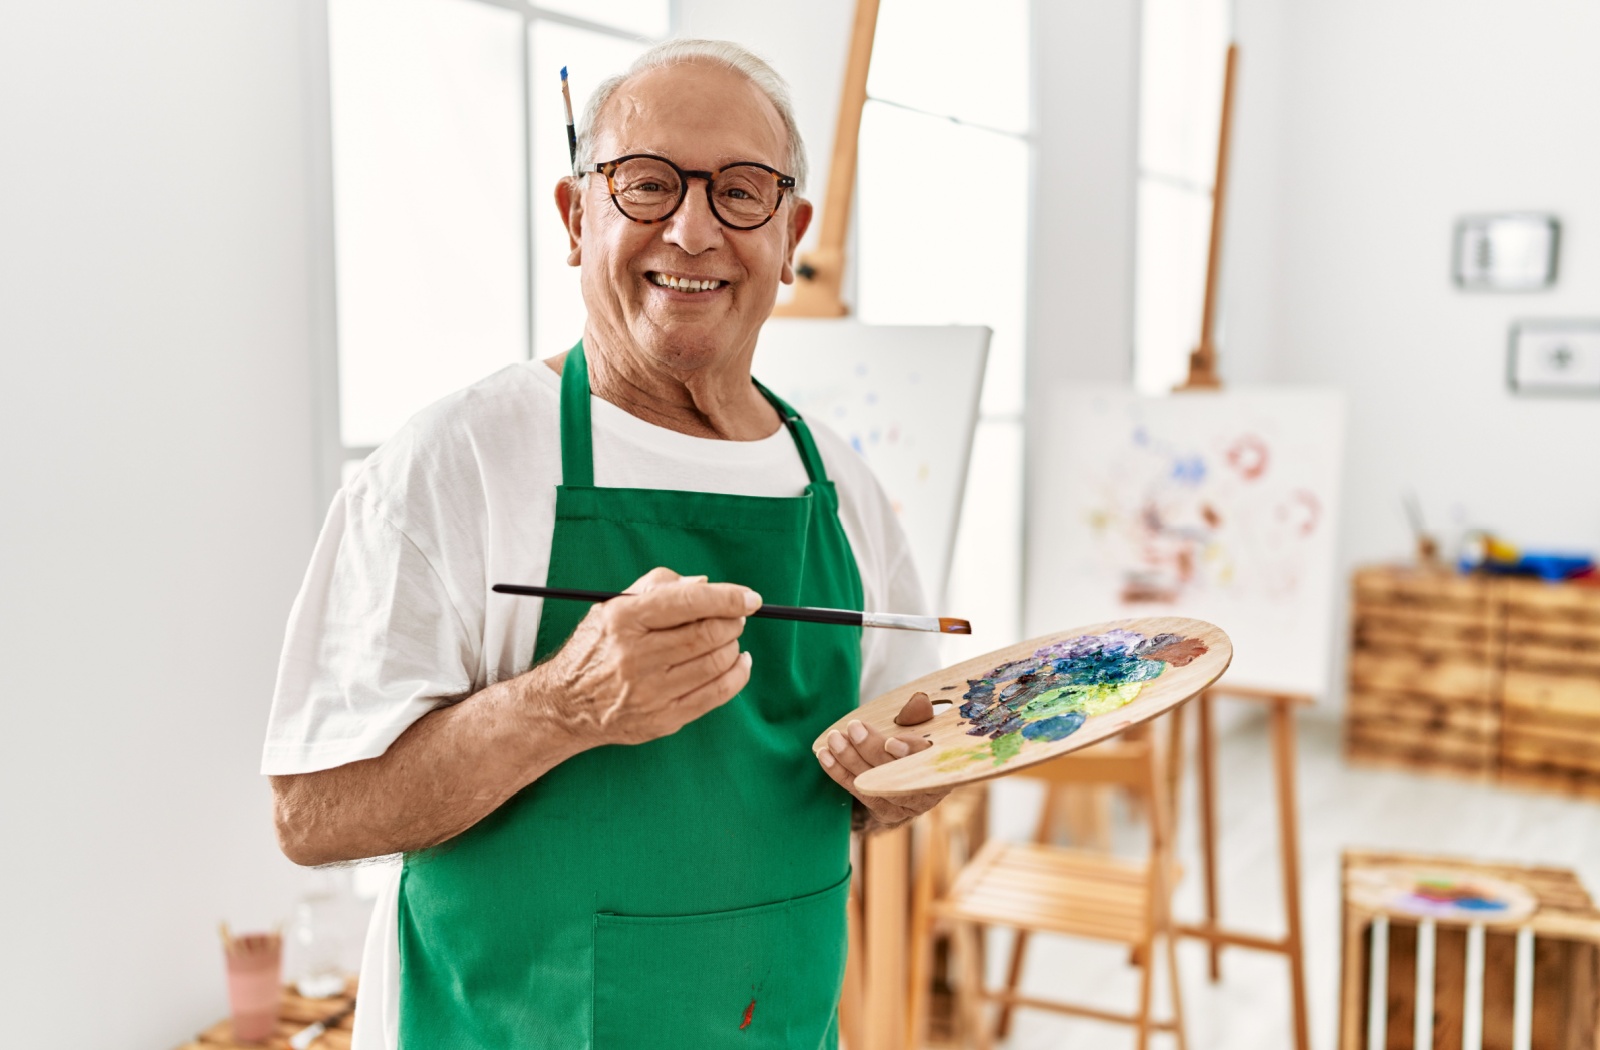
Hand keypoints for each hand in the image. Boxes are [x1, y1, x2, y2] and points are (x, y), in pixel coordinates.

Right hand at [529, 567, 758, 747]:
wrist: (565, 705)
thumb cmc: (595, 648)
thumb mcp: (613, 605)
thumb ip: (658, 586)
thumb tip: (703, 584)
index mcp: (624, 619)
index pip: (688, 602)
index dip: (727, 598)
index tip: (750, 598)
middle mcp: (635, 656)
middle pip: (707, 634)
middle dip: (732, 622)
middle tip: (737, 618)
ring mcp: (650, 691)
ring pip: (715, 664)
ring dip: (734, 647)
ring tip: (730, 639)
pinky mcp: (662, 718)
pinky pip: (715, 695)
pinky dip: (737, 676)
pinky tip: (738, 663)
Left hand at [816, 718, 949, 828]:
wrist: (913, 762)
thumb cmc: (922, 735)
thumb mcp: (926, 721)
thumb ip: (921, 714)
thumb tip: (920, 701)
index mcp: (946, 768)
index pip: (929, 762)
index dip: (911, 753)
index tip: (891, 741)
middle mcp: (928, 793)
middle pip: (897, 775)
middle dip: (872, 750)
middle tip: (854, 728)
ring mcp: (906, 806)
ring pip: (873, 784)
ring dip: (850, 760)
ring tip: (834, 739)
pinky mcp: (885, 811)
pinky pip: (858, 790)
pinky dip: (839, 772)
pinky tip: (824, 755)